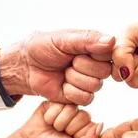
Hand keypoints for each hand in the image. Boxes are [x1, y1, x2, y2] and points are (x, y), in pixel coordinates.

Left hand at [0, 30, 114, 105]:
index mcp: (94, 47)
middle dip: (82, 66)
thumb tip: (112, 40)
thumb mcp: (64, 39)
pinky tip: (62, 85)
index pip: (111, 53)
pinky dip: (71, 92)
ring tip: (63, 72)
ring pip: (95, 85)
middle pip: (104, 71)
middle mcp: (95, 65)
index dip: (97, 54)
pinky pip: (86, 98)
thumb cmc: (42, 48)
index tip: (80, 51)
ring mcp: (89, 81)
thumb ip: (88, 40)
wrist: (26, 67)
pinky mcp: (81, 97)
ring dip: (74, 79)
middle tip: (68, 62)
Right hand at [12, 101, 102, 137]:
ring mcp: (67, 107)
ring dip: (58, 122)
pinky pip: (58, 104)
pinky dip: (50, 116)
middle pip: (82, 115)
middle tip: (59, 132)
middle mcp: (79, 116)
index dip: (78, 133)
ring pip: (70, 109)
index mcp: (87, 128)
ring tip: (53, 126)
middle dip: (67, 127)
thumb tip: (101, 124)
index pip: (90, 125)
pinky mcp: (55, 101)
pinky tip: (47, 120)